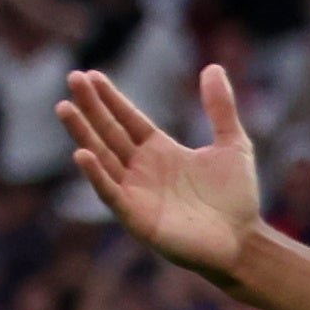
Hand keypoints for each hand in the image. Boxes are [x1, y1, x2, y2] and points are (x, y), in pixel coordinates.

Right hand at [61, 66, 264, 286]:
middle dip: (90, 107)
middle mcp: (142, 169)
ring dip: (83, 133)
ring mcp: (136, 192)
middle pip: (109, 132)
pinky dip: (96, 175)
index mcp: (160, 150)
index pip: (127, 119)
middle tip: (72, 78)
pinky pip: (110, 193)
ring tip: (64, 107)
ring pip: (102, 157)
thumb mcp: (232, 145)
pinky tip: (82, 153)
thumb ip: (220, 109)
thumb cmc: (238, 199)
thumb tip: (214, 67)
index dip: (110, 98)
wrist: (245, 242)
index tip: (91, 75)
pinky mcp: (136, 217)